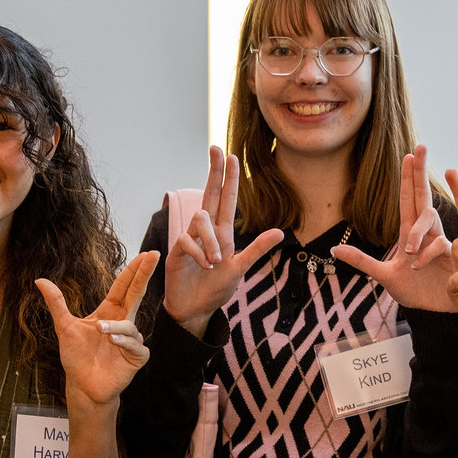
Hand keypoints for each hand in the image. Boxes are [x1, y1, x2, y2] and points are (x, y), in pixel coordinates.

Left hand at [41, 250, 158, 409]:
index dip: (134, 270)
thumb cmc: (76, 357)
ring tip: (101, 331)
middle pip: (137, 294)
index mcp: (109, 312)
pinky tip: (112, 342)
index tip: (146, 254)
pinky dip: (124, 342)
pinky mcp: (137, 357)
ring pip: (130, 325)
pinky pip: (135, 344)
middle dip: (145, 275)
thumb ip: (56, 303)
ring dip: (116, 327)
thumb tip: (40, 280)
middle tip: (154, 255)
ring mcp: (131, 340)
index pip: (124, 286)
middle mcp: (123, 322)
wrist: (82, 385)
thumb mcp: (64, 326)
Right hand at [161, 147, 281, 333]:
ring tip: (216, 262)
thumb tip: (280, 231)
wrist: (195, 309)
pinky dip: (199, 253)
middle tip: (216, 148)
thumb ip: (257, 249)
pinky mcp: (177, 251)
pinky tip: (205, 267)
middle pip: (209, 194)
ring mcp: (190, 239)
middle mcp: (205, 231)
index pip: (226, 199)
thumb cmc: (215, 289)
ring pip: (200, 219)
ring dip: (210, 240)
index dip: (228, 177)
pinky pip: (187, 241)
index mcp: (222, 232)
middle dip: (213, 171)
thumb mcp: (241, 268)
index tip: (230, 154)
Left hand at [331, 146, 455, 311]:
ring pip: (431, 222)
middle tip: (421, 146)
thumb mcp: (383, 276)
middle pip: (424, 196)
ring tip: (410, 257)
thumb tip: (334, 248)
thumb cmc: (413, 290)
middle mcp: (427, 233)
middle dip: (421, 173)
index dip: (408, 178)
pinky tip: (421, 268)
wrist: (434, 311)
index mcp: (409, 234)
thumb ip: (362, 261)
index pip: (408, 200)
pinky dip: (430, 257)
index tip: (409, 154)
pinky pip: (443, 248)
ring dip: (418, 235)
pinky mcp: (454, 258)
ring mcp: (441, 243)